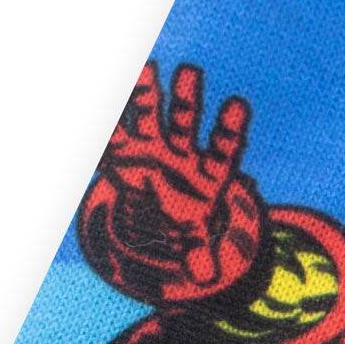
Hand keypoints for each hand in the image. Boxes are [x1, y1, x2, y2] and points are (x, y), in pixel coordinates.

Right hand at [79, 61, 264, 302]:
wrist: (161, 202)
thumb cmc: (185, 212)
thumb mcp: (193, 233)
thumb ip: (198, 250)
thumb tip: (206, 277)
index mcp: (206, 173)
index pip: (222, 149)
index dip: (229, 129)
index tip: (239, 104)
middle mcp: (180, 152)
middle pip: (185, 123)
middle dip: (187, 100)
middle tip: (191, 71)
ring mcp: (151, 146)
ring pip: (150, 114)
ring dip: (147, 92)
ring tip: (146, 66)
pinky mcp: (124, 149)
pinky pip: (114, 129)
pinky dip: (108, 115)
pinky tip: (105, 90)